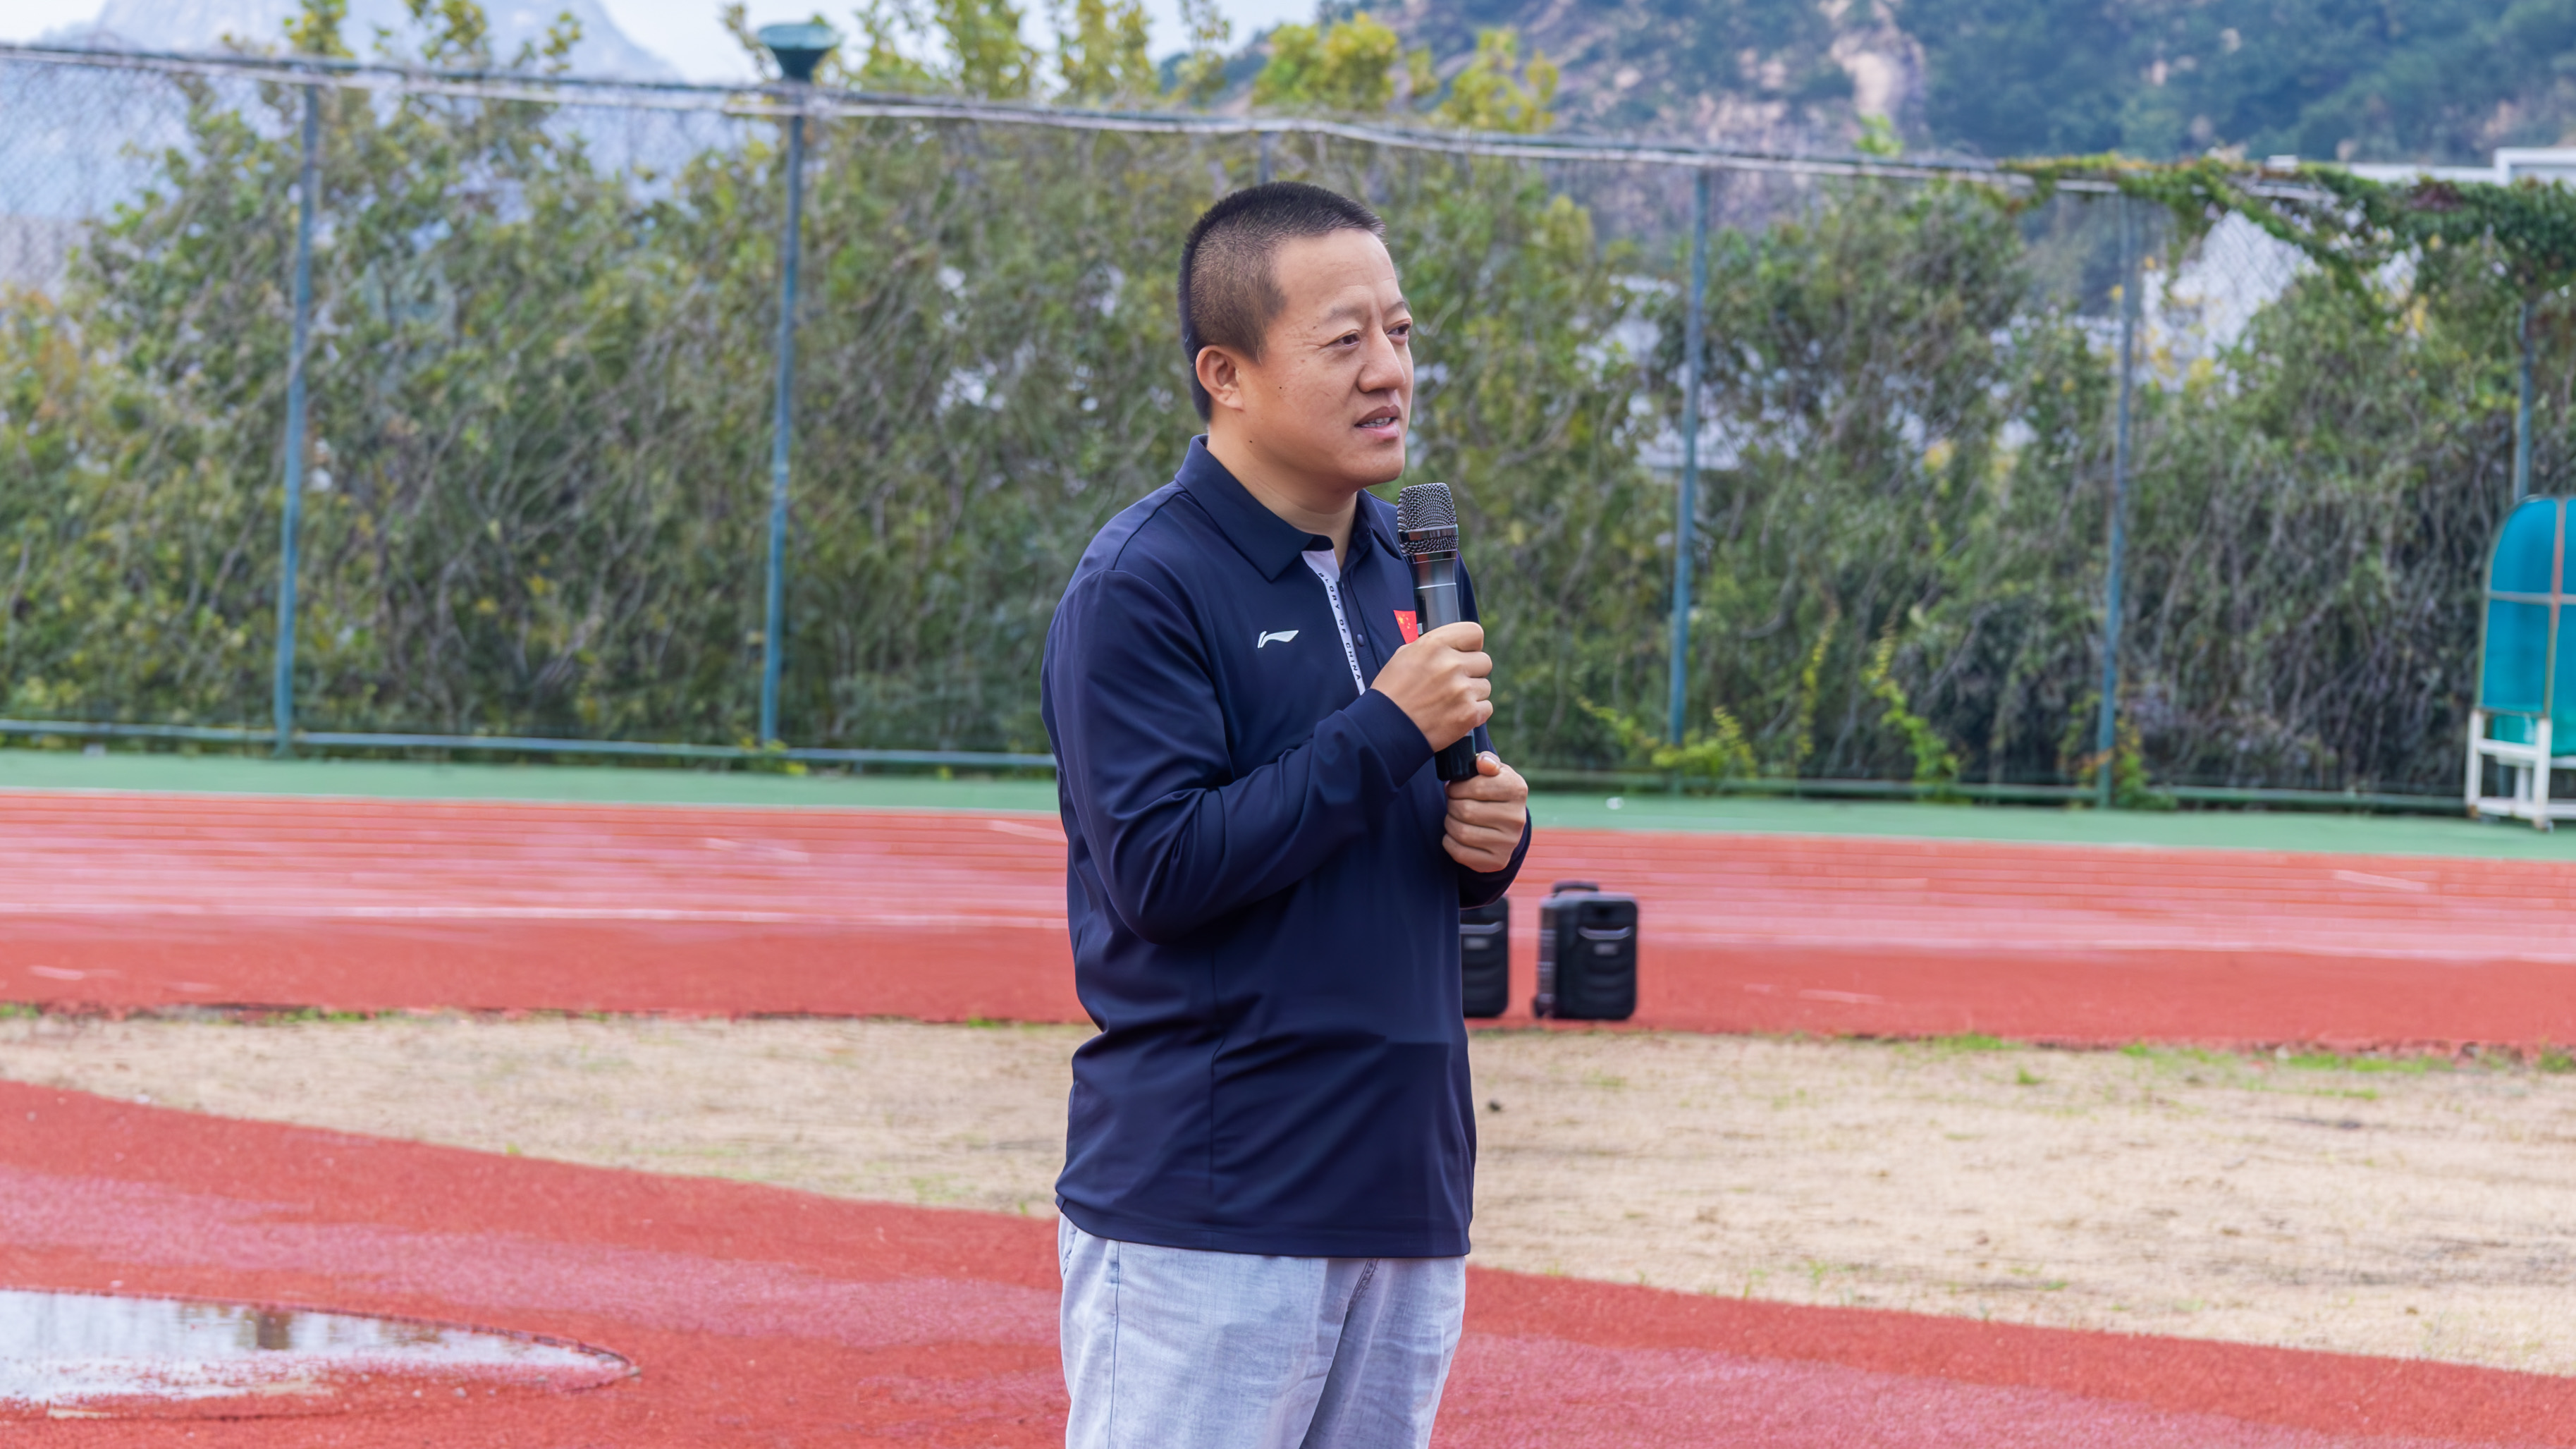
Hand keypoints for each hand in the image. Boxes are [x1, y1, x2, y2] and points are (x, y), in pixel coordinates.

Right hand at [1371, 620, 1491, 751]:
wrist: (1385, 729)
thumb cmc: (1391, 693)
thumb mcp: (1404, 655)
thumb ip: (1433, 647)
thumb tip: (1453, 646)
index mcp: (1435, 645)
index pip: (1474, 633)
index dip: (1470, 645)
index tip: (1464, 654)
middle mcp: (1451, 664)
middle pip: (1484, 661)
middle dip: (1471, 672)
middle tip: (1453, 683)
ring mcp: (1462, 690)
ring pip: (1485, 686)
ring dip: (1472, 694)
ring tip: (1449, 702)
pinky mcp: (1469, 714)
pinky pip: (1486, 708)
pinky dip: (1474, 713)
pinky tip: (1454, 714)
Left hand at [1443, 751, 1527, 872]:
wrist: (1504, 824)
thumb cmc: (1492, 791)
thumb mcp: (1492, 772)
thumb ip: (1486, 762)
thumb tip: (1483, 763)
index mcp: (1517, 789)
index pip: (1476, 787)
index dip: (1457, 787)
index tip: (1454, 788)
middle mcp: (1517, 818)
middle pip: (1466, 810)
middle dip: (1452, 805)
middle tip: (1453, 803)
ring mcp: (1509, 843)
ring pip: (1461, 832)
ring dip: (1449, 822)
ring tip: (1454, 817)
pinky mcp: (1497, 862)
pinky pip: (1459, 852)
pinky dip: (1449, 841)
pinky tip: (1455, 835)